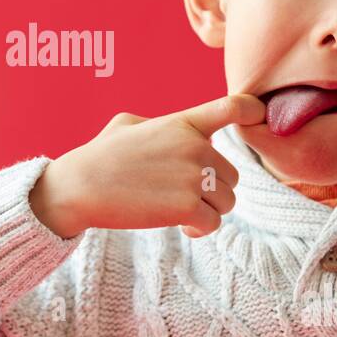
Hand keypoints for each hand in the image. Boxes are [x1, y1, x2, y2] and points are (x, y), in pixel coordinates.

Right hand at [28, 94, 266, 238]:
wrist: (78, 187)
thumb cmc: (98, 156)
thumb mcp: (128, 124)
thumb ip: (162, 125)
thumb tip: (176, 130)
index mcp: (182, 123)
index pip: (231, 107)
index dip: (253, 110)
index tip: (259, 116)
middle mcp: (194, 147)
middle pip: (231, 175)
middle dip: (212, 189)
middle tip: (183, 196)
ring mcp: (192, 177)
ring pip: (226, 201)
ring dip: (207, 211)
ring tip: (181, 212)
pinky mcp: (186, 207)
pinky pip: (213, 222)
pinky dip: (200, 229)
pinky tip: (183, 227)